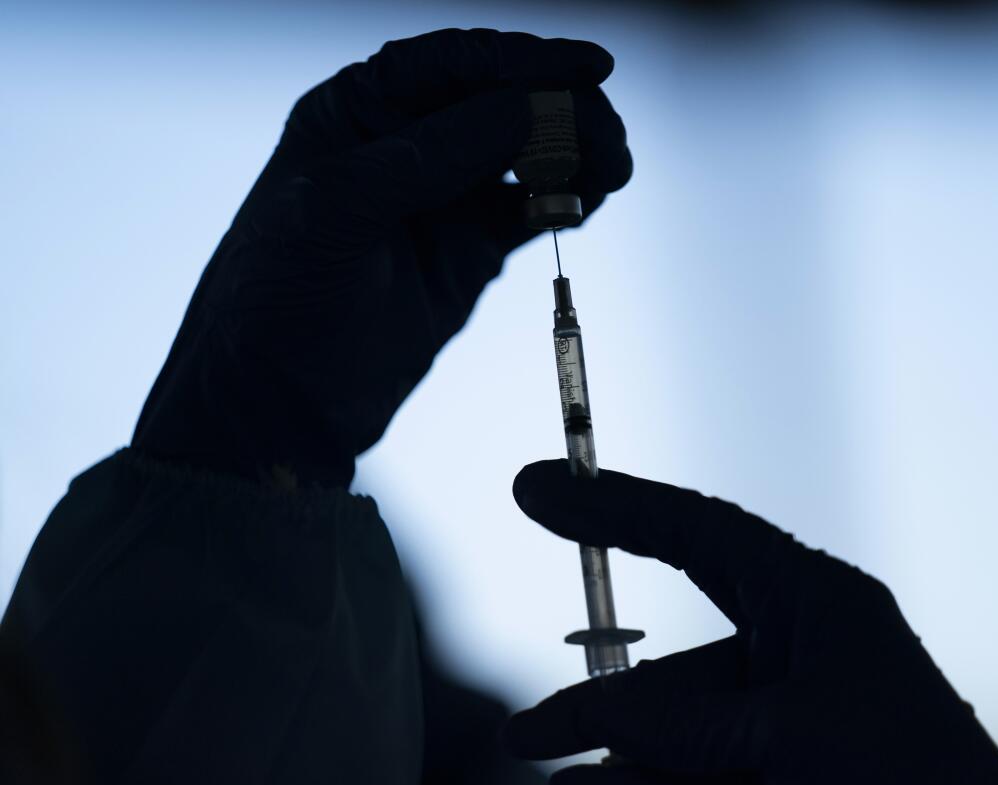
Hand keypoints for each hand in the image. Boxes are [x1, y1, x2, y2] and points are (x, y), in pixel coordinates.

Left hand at [131, 30, 631, 487]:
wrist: (276, 405)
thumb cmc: (278, 300)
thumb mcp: (340, 211)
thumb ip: (429, 156)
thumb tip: (523, 108)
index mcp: (355, 113)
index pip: (450, 64)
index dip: (522, 58)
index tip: (590, 67)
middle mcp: (401, 146)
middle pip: (499, 103)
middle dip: (559, 111)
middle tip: (609, 138)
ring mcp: (439, 201)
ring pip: (523, 156)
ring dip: (573, 154)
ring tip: (614, 167)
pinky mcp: (467, 254)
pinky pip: (528, 212)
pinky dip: (564, 203)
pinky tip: (591, 200)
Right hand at [504, 461, 997, 784]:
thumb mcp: (796, 735)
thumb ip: (684, 724)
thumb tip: (592, 727)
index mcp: (816, 607)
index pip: (698, 535)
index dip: (613, 509)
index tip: (532, 492)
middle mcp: (795, 661)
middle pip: (670, 672)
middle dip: (597, 706)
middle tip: (524, 737)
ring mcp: (784, 733)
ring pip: (673, 741)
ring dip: (617, 766)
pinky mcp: (776, 783)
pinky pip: (690, 780)